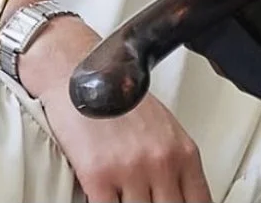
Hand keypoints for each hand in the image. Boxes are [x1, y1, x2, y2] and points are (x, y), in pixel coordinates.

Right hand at [19, 16, 211, 202]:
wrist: (77, 71)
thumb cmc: (117, 96)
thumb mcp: (162, 128)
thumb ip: (174, 165)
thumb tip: (178, 196)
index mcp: (182, 152)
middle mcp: (161, 161)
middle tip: (146, 200)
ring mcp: (131, 170)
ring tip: (124, 197)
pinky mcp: (98, 175)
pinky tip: (106, 198)